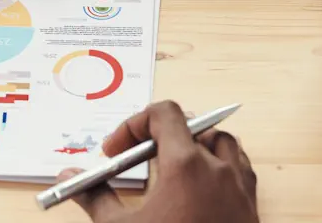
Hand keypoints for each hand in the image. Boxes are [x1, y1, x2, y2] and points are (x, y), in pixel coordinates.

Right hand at [58, 101, 257, 222]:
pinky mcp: (251, 206)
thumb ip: (94, 196)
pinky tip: (198, 190)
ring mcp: (240, 187)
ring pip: (221, 143)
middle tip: (137, 161)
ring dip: (194, 147)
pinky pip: (239, 168)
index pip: (164, 114)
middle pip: (191, 126)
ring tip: (169, 170)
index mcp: (186, 165)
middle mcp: (218, 169)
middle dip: (160, 137)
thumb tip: (70, 177)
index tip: (116, 150)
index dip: (134, 125)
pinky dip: (218, 167)